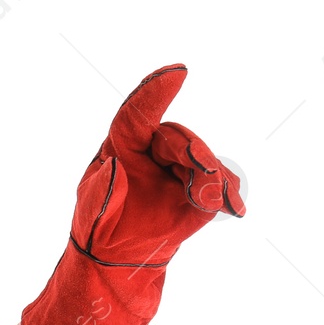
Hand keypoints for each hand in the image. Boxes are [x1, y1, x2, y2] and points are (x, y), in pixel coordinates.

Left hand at [73, 64, 244, 268]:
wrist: (120, 253)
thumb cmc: (100, 224)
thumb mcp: (90, 212)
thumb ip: (99, 191)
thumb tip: (114, 166)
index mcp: (122, 146)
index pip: (137, 113)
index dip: (156, 91)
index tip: (178, 72)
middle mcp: (152, 148)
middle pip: (176, 138)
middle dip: (193, 152)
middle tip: (205, 172)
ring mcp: (179, 165)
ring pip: (201, 158)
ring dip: (210, 176)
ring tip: (209, 201)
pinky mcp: (199, 186)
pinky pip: (219, 181)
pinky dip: (227, 192)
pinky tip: (233, 207)